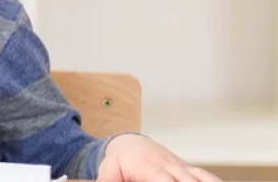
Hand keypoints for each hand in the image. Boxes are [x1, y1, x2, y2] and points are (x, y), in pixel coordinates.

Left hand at [97, 134, 220, 181]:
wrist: (130, 143)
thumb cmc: (119, 161)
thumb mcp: (108, 171)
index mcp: (147, 167)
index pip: (162, 179)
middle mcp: (168, 166)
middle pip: (185, 179)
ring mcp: (181, 167)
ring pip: (200, 177)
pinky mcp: (190, 171)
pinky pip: (206, 176)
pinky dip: (213, 181)